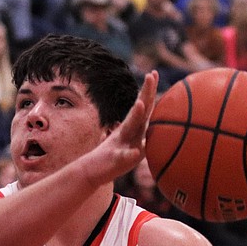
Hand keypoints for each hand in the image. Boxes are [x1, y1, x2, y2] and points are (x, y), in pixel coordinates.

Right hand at [83, 71, 156, 185]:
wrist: (90, 172)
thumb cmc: (113, 160)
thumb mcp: (132, 149)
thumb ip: (143, 140)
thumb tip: (156, 132)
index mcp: (132, 128)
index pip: (144, 107)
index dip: (149, 91)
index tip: (153, 73)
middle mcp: (126, 132)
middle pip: (139, 111)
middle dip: (145, 93)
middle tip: (151, 75)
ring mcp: (120, 144)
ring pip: (130, 129)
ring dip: (136, 117)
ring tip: (141, 104)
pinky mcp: (115, 159)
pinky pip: (123, 156)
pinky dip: (129, 154)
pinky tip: (136, 151)